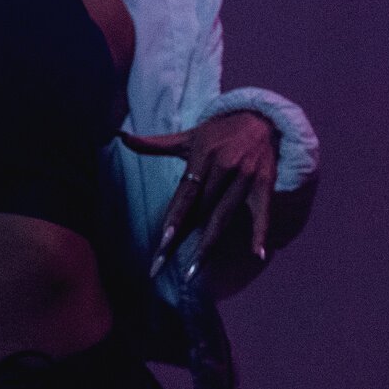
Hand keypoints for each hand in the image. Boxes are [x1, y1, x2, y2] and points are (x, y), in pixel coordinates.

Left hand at [124, 111, 279, 275]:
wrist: (263, 118)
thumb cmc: (219, 132)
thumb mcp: (189, 137)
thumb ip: (156, 144)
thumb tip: (122, 139)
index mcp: (202, 158)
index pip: (185, 194)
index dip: (175, 218)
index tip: (163, 241)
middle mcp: (224, 168)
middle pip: (201, 211)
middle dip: (183, 239)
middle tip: (163, 264)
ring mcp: (246, 177)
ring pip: (224, 216)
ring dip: (209, 245)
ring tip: (194, 270)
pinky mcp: (265, 184)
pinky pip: (263, 212)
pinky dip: (261, 232)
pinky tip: (257, 254)